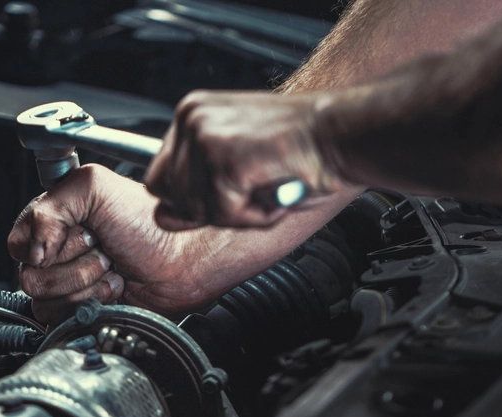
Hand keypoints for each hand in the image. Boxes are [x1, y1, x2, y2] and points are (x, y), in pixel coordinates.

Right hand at [8, 164, 252, 324]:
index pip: (18, 242)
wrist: (183, 261)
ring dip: (85, 283)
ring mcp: (69, 281)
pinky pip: (61, 316)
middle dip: (75, 263)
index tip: (83, 232)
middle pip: (30, 274)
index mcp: (54, 219)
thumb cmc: (150, 223)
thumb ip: (49, 207)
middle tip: (104, 250)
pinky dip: (91, 302)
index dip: (48, 243)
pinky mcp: (80, 308)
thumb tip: (29, 250)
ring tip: (111, 268)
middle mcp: (58, 250)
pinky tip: (113, 288)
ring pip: (44, 298)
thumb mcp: (95, 188)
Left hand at [144, 90, 342, 229]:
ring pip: (193, 209)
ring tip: (267, 186)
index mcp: (193, 113)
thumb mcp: (236, 169)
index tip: (229, 189)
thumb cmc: (301, 149)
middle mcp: (191, 118)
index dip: (191, 197)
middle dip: (206, 206)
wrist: (341, 134)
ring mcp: (204, 136)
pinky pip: (224, 214)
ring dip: (236, 213)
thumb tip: (163, 217)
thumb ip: (195, 193)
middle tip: (250, 190)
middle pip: (165, 193)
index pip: (160, 176)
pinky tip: (275, 190)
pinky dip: (255, 215)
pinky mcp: (222, 158)